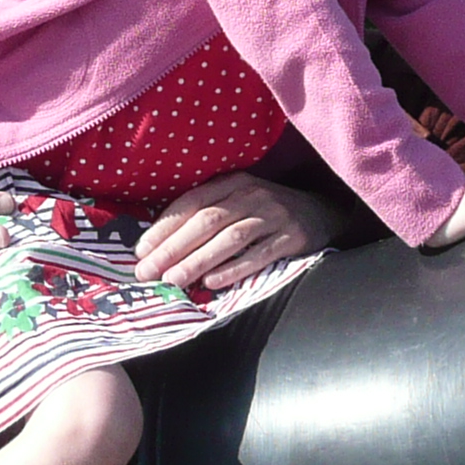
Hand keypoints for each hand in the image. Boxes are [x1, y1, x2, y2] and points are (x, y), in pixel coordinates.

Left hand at [132, 172, 345, 289]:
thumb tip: (162, 247)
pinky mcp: (293, 237)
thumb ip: (207, 215)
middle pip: (206, 221)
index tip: (140, 252)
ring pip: (230, 238)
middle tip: (148, 272)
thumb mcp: (239, 201)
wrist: (324, 212)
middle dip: (173, 248)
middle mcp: (252, 194)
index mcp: (232, 182)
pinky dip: (234, 269)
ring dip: (198, 260)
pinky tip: (213, 282)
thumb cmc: (267, 212)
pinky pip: (260, 254)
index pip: (191, 203)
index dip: (164, 228)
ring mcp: (274, 215)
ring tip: (173, 281)